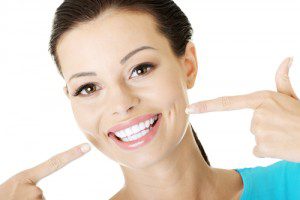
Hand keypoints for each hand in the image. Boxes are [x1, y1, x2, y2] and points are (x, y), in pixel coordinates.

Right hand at [0, 143, 90, 199]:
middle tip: (18, 199)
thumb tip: (41, 192)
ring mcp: (36, 199)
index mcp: (26, 177)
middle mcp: (34, 189)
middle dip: (34, 199)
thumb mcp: (16, 186)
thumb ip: (31, 185)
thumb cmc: (3, 196)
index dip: (72, 155)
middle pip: (43, 194)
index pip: (54, 163)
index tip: (86, 147)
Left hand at [185, 57, 299, 161]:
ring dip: (269, 138)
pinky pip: (258, 150)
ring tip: (286, 135)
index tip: (189, 108)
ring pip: (256, 137)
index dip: (206, 106)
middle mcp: (257, 113)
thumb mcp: (293, 97)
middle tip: (285, 126)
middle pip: (251, 124)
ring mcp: (258, 130)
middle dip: (265, 127)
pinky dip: (268, 150)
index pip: (226, 102)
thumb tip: (287, 58)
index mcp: (261, 99)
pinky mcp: (262, 146)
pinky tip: (282, 146)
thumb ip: (283, 80)